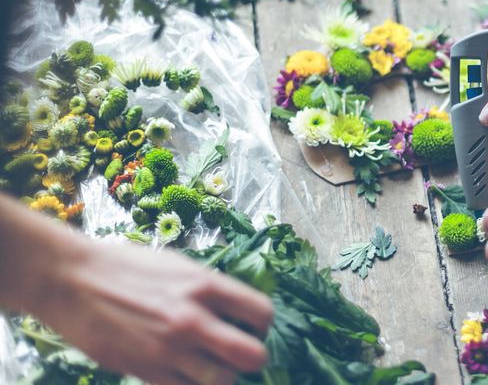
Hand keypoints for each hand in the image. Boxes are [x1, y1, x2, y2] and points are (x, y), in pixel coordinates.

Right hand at [38, 240, 272, 384]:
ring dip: (224, 376)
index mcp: (205, 285)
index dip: (263, 324)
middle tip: (242, 352)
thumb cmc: (127, 267)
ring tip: (214, 365)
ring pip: (223, 381)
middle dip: (254, 358)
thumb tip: (239, 308)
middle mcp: (193, 319)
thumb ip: (212, 288)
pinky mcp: (146, 371)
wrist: (72, 281)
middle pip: (251, 355)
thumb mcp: (179, 265)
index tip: (253, 325)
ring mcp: (170, 349)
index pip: (262, 313)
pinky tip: (187, 374)